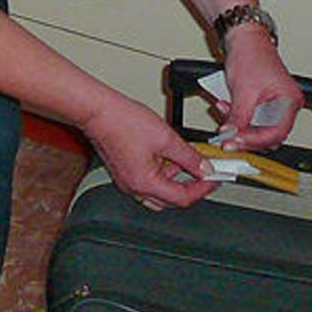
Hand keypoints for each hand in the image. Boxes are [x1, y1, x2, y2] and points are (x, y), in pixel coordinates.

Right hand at [82, 93, 218, 209]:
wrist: (97, 111)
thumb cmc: (122, 122)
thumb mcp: (165, 138)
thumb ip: (189, 156)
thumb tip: (204, 168)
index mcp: (145, 184)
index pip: (183, 198)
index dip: (203, 188)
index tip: (214, 178)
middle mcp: (134, 188)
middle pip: (171, 199)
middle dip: (191, 187)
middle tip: (204, 173)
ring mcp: (126, 181)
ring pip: (159, 191)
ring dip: (175, 179)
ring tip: (187, 159)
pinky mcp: (123, 172)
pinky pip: (148, 181)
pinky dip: (162, 173)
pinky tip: (168, 155)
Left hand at [214, 26, 301, 151]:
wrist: (244, 37)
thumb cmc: (250, 54)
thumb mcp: (243, 90)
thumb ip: (237, 117)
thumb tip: (230, 135)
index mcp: (290, 101)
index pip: (276, 132)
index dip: (254, 140)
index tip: (236, 142)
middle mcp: (286, 105)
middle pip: (268, 134)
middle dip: (245, 135)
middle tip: (227, 137)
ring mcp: (275, 104)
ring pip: (258, 128)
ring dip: (239, 125)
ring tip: (224, 115)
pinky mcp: (263, 102)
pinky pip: (252, 118)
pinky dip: (238, 116)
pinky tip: (225, 107)